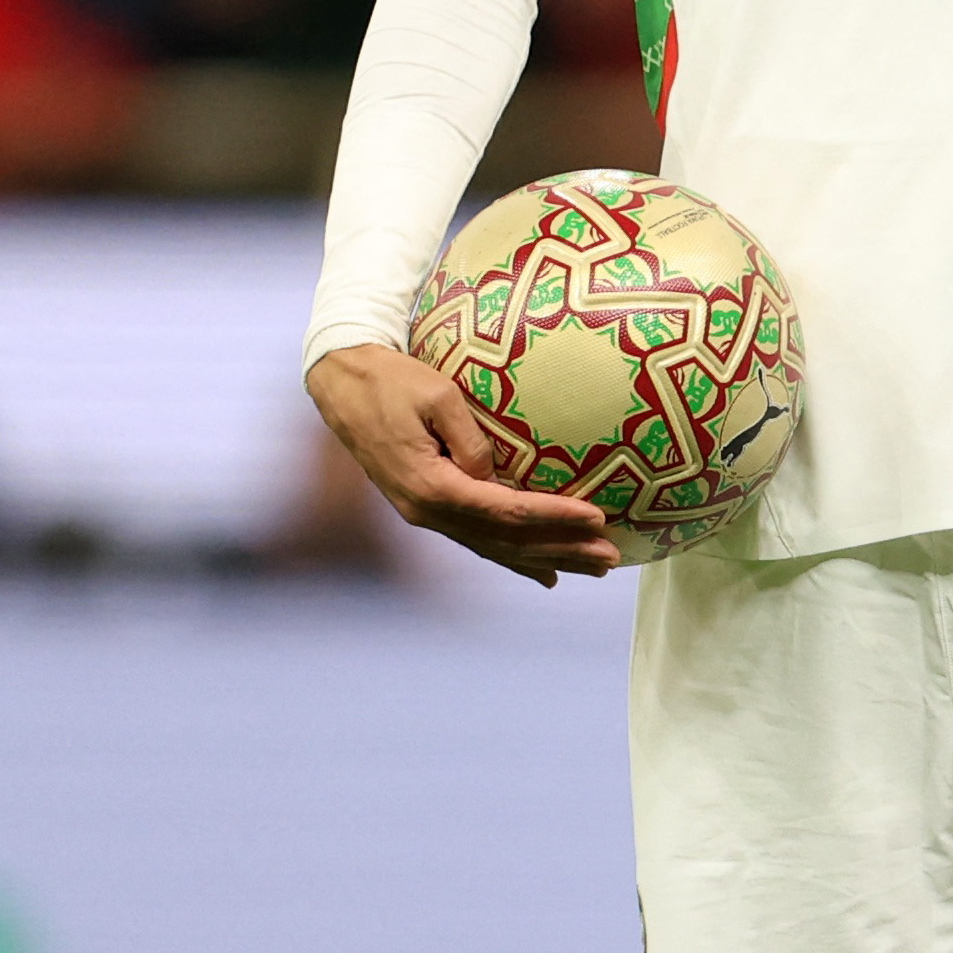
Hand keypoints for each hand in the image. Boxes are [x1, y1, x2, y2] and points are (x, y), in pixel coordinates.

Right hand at [306, 342, 620, 584]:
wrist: (343, 387)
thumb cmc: (393, 381)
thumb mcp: (439, 396)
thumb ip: (471, 440)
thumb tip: (497, 475)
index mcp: (432, 486)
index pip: (507, 512)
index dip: (555, 517)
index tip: (597, 517)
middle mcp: (428, 511)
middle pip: (506, 541)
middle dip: (562, 551)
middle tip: (610, 559)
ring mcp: (425, 514)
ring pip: (494, 547)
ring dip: (545, 559)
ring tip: (591, 569)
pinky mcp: (427, 506)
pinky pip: (477, 539)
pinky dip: (513, 557)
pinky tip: (544, 571)